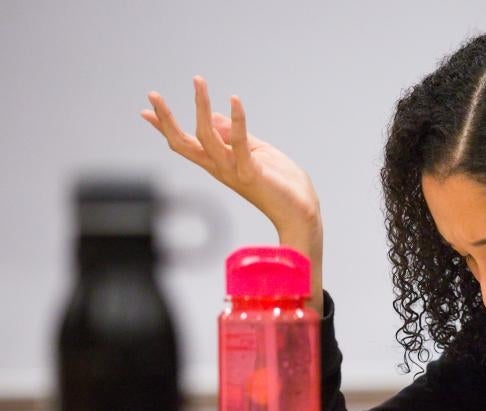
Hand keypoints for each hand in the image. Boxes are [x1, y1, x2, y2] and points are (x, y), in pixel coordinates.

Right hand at [141, 76, 322, 311]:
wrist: (301, 214)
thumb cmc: (282, 185)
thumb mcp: (257, 152)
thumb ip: (236, 136)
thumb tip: (214, 117)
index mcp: (220, 164)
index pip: (186, 145)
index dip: (164, 128)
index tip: (145, 111)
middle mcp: (220, 168)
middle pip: (183, 144)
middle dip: (166, 119)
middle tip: (152, 95)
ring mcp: (233, 170)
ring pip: (205, 137)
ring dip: (200, 107)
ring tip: (198, 82)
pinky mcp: (251, 171)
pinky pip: (239, 143)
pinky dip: (236, 120)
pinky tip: (234, 100)